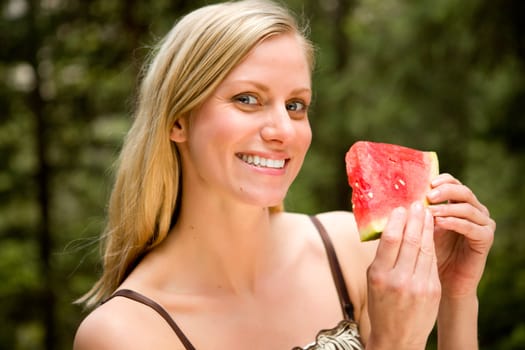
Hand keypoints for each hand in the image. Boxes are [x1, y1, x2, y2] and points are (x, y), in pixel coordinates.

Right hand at [366, 202, 440, 349]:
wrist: (398, 337)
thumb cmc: (381, 304)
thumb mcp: (373, 281)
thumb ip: (382, 257)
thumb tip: (392, 227)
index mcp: (379, 275)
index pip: (390, 239)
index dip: (397, 220)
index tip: (401, 208)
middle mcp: (399, 279)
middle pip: (410, 240)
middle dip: (415, 219)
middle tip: (417, 204)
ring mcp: (419, 285)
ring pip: (425, 248)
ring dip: (427, 228)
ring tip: (426, 213)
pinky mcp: (433, 290)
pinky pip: (432, 260)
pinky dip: (431, 244)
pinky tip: (430, 233)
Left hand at [427, 173, 494, 297]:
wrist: (443, 280)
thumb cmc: (428, 253)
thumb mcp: (421, 228)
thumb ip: (417, 213)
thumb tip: (400, 196)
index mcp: (458, 203)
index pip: (453, 183)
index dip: (442, 180)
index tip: (426, 183)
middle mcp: (474, 210)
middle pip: (463, 191)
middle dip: (446, 191)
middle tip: (429, 196)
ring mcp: (482, 223)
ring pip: (468, 207)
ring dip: (448, 208)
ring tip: (430, 211)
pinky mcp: (485, 238)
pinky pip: (472, 226)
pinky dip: (455, 222)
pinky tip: (440, 223)